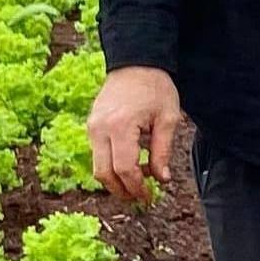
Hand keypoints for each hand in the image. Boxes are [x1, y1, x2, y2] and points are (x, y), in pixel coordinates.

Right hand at [87, 66, 183, 203]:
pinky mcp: (91, 125)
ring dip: (116, 181)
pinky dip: (111, 166)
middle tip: (141, 198)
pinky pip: (97, 154)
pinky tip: (131, 165)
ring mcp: (92, 127)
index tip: (149, 196)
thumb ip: (163, 152)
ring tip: (138, 183)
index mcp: (120, 126)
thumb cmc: (155, 88)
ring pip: (97, 167)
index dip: (136, 188)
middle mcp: (100, 128)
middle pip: (104, 174)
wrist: (136, 62)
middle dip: (122, 191)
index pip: (124, 169)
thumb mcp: (168, 119)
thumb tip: (162, 180)